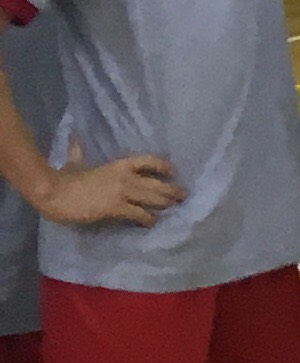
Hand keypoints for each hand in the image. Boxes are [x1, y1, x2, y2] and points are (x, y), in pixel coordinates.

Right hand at [42, 155, 180, 227]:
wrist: (53, 192)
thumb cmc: (64, 177)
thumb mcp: (74, 162)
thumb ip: (78, 152)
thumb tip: (75, 140)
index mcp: (119, 164)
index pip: (148, 161)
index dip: (163, 166)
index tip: (173, 171)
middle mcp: (125, 177)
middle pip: (156, 183)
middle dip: (172, 190)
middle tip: (183, 195)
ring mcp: (122, 192)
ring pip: (152, 198)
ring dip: (165, 204)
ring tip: (175, 208)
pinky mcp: (116, 208)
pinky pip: (139, 214)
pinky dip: (147, 219)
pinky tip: (152, 223)